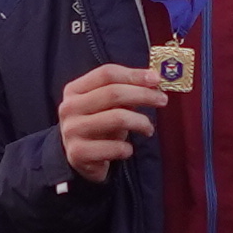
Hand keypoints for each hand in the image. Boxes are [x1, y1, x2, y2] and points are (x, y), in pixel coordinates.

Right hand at [53, 58, 168, 178]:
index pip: (107, 74)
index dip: (134, 74)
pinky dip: (127, 148)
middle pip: (113, 93)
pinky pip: (114, 147)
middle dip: (143, 95)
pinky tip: (127, 149)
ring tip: (149, 129)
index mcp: (75, 89)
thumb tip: (154, 80)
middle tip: (162, 100)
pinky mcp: (78, 154)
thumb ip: (125, 91)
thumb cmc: (99, 126)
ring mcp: (72, 130)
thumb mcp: (107, 106)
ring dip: (141, 122)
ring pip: (117, 118)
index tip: (157, 78)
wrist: (79, 158)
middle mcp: (69, 107)